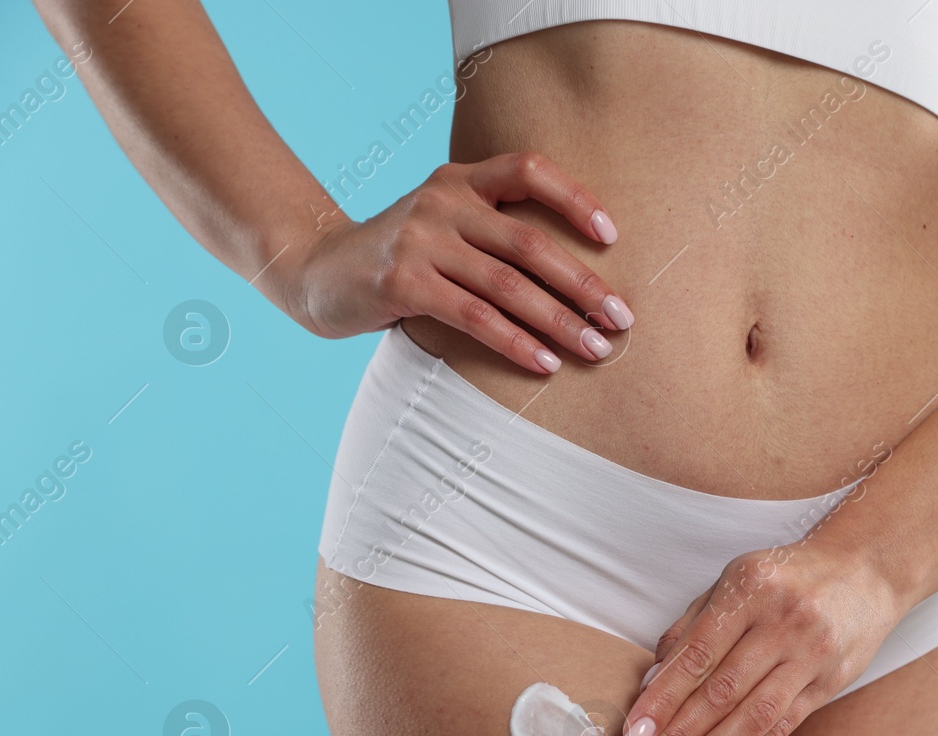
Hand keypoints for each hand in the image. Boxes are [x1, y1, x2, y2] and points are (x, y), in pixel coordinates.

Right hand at [281, 152, 633, 373]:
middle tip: (622, 318)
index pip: (528, 170)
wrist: (314, 271)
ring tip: (596, 349)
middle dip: (583, 284)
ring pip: (508, 285)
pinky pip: (474, 316)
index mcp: (460, 180)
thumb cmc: (400, 258)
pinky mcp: (402, 283)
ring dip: (560, 322)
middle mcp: (441, 201)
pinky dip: (516, 342)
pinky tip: (545, 363)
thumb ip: (492, 234)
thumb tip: (577, 280)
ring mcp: (419, 240)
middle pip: (529, 242)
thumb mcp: (443, 226)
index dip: (575, 199)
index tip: (614, 237)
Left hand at [621, 536, 907, 735]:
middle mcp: (783, 621)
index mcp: (749, 589)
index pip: (696, 654)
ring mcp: (811, 654)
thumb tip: (652, 681)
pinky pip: (785, 725)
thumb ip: (692, 626)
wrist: (865, 570)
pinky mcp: (831, 681)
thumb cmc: (786, 578)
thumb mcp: (736, 581)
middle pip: (722, 690)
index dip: (662, 699)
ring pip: (754, 715)